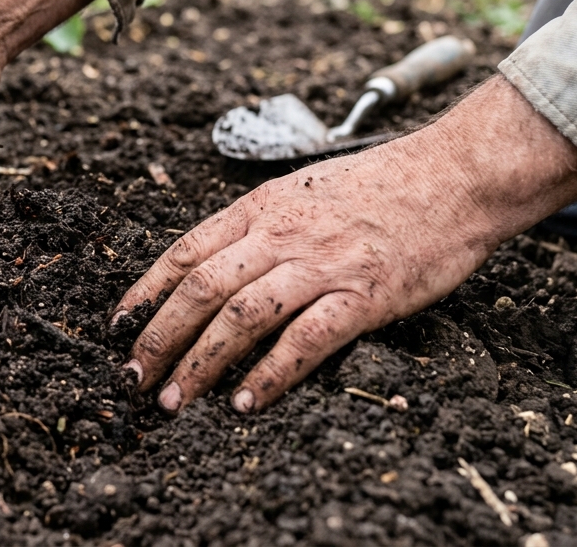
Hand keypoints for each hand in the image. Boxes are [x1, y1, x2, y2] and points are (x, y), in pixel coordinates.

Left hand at [114, 77, 576, 413]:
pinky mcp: (363, 295)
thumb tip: (215, 264)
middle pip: (200, 289)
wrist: (457, 174)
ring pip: (240, 316)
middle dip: (159, 337)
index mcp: (261, 208)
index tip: (119, 326)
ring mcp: (321, 264)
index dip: (145, 292)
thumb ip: (260, 225)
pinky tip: (244, 402)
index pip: (185, 251)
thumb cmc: (383, 185)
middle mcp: (281, 234)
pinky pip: (304, 340)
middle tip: (133, 377)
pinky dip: (269, 374)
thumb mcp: (303, 189)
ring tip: (174, 399)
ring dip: (200, 363)